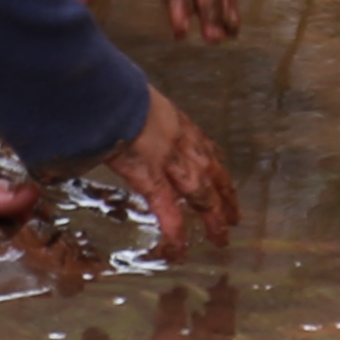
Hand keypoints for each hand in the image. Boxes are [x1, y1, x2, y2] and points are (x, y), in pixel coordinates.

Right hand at [100, 89, 242, 253]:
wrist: (105, 92)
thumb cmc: (107, 89)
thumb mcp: (127, 97)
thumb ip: (128, 112)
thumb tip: (112, 119)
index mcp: (172, 119)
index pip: (203, 145)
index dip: (215, 164)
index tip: (222, 176)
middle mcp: (179, 140)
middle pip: (211, 172)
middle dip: (224, 196)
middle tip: (234, 215)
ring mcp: (169, 160)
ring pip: (200, 192)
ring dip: (213, 216)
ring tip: (221, 239)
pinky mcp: (151, 178)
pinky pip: (168, 210)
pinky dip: (175, 231)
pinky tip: (179, 250)